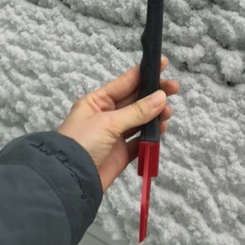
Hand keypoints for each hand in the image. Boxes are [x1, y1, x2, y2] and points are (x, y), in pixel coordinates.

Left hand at [57, 57, 178, 190]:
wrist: (69, 181)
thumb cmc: (81, 143)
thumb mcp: (108, 122)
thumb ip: (136, 111)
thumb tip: (161, 97)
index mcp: (97, 101)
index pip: (125, 82)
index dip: (144, 73)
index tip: (163, 64)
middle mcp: (106, 116)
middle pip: (135, 100)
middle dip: (154, 94)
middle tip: (175, 89)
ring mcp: (114, 135)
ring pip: (140, 120)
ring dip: (155, 115)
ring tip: (168, 113)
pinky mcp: (121, 154)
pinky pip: (140, 141)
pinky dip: (152, 136)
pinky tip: (162, 129)